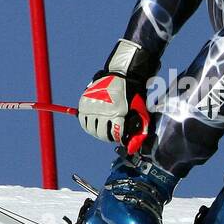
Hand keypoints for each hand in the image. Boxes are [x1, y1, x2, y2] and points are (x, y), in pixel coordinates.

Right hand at [78, 39, 155, 154]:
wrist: (122, 74)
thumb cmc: (133, 94)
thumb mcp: (140, 112)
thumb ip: (138, 131)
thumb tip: (130, 149)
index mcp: (117, 112)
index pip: (115, 135)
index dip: (120, 138)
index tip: (122, 136)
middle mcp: (102, 109)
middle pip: (101, 134)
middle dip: (109, 136)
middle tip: (113, 133)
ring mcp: (91, 105)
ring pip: (91, 129)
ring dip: (98, 131)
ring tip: (105, 127)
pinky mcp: (84, 102)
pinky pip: (83, 121)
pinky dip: (89, 124)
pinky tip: (96, 122)